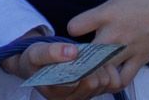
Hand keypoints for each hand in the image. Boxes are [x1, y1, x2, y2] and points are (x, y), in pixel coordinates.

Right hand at [0, 39, 121, 99]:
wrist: (38, 66)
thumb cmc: (36, 60)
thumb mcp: (35, 53)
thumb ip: (50, 52)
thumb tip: (73, 52)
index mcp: (56, 93)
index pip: (78, 81)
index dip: (81, 65)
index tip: (75, 52)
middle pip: (94, 82)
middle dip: (91, 66)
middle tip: (84, 54)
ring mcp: (83, 98)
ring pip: (105, 83)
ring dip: (100, 68)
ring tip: (90, 58)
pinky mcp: (94, 93)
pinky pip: (113, 84)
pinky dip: (110, 72)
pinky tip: (100, 64)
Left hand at [66, 0, 148, 89]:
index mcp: (108, 13)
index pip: (75, 27)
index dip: (73, 27)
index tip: (80, 25)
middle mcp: (114, 35)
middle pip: (84, 54)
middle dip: (81, 52)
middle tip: (84, 47)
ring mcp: (127, 50)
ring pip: (101, 69)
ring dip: (96, 67)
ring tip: (96, 61)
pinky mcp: (139, 60)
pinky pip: (123, 79)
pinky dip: (114, 79)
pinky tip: (111, 72)